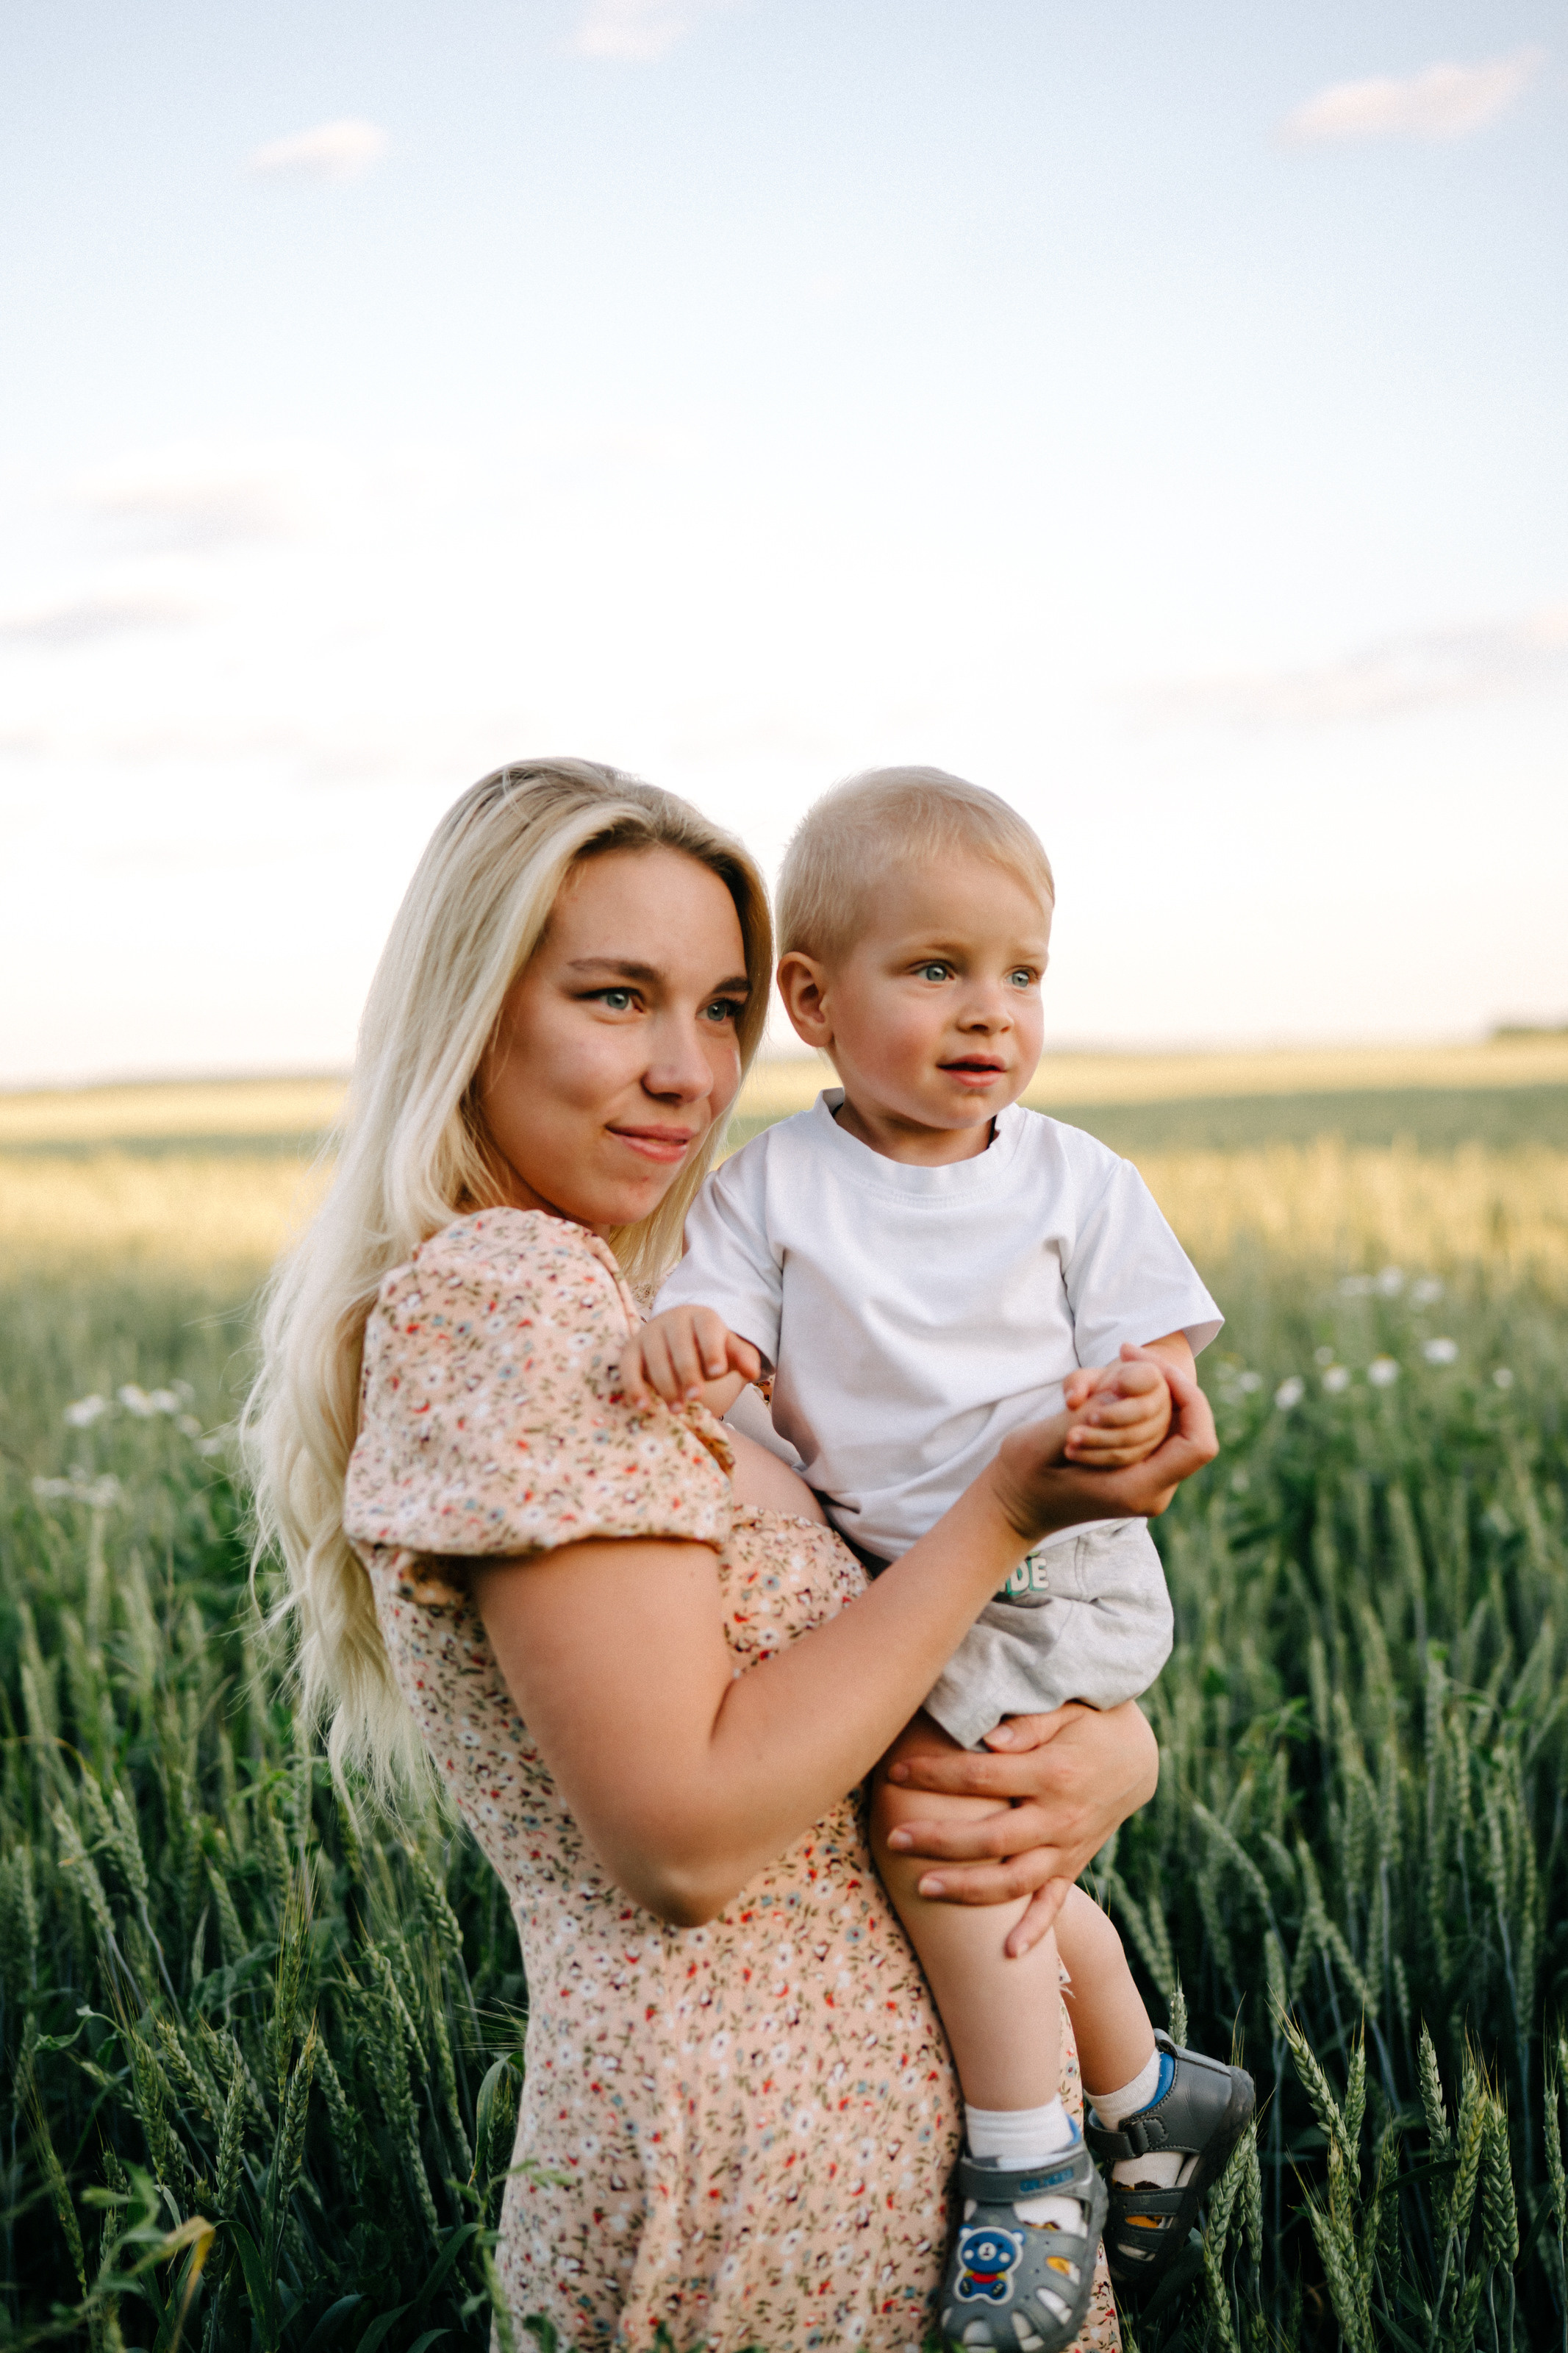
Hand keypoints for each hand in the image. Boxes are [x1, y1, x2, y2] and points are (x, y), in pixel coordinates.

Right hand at [619, 1306, 762, 1406]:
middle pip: (680, 1345)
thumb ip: (742, 1358)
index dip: (712, 1350)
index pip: (708, 1329)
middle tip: (695, 1397)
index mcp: (702, 1317)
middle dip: (688, 1373)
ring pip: (655, 1357)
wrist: (675, 1340)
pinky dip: (634, 1386)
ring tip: (677, 1409)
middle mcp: (673, 1320)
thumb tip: (752, 1371)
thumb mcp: (728, 1351)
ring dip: (665, 1385)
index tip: (718, 1372)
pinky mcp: (631, 1349)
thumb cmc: (707, 1350)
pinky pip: (628, 1366)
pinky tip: (644, 1406)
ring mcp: (649, 1333)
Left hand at [882, 1699, 1159, 1954]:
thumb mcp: (1065, 1709)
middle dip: (938, 1841)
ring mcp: (1068, 1847)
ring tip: (923, 1888)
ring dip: (968, 1889)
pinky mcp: (1074, 1865)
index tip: (897, 1772)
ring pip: (1015, 1881)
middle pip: (990, 1839)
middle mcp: (1060, 1818)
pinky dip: (1035, 1930)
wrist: (1138, 1757)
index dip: (935, 1775)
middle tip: (894, 1838)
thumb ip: (1028, 1724)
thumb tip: (989, 1738)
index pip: (981, 1777)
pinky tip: (1009, 1953)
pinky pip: (1054, 1904)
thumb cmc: (1089, 1723)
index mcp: (1053, 1773)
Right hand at [989, 1345, 1216, 1541]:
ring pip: (1176, 1424)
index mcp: (1136, 1490)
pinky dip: (1140, 1403)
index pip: (1198, 1444)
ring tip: (1111, 1368)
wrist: (1015, 1506)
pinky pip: (1159, 1430)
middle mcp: (1152, 1491)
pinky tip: (1111, 1383)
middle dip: (1164, 1384)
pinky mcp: (1139, 1472)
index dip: (1189, 1398)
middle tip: (1123, 1352)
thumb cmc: (1023, 1476)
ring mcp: (1148, 1484)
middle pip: (1190, 1427)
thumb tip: (1119, 1391)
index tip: (1154, 1367)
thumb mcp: (1042, 1442)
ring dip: (1151, 1391)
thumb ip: (1082, 1418)